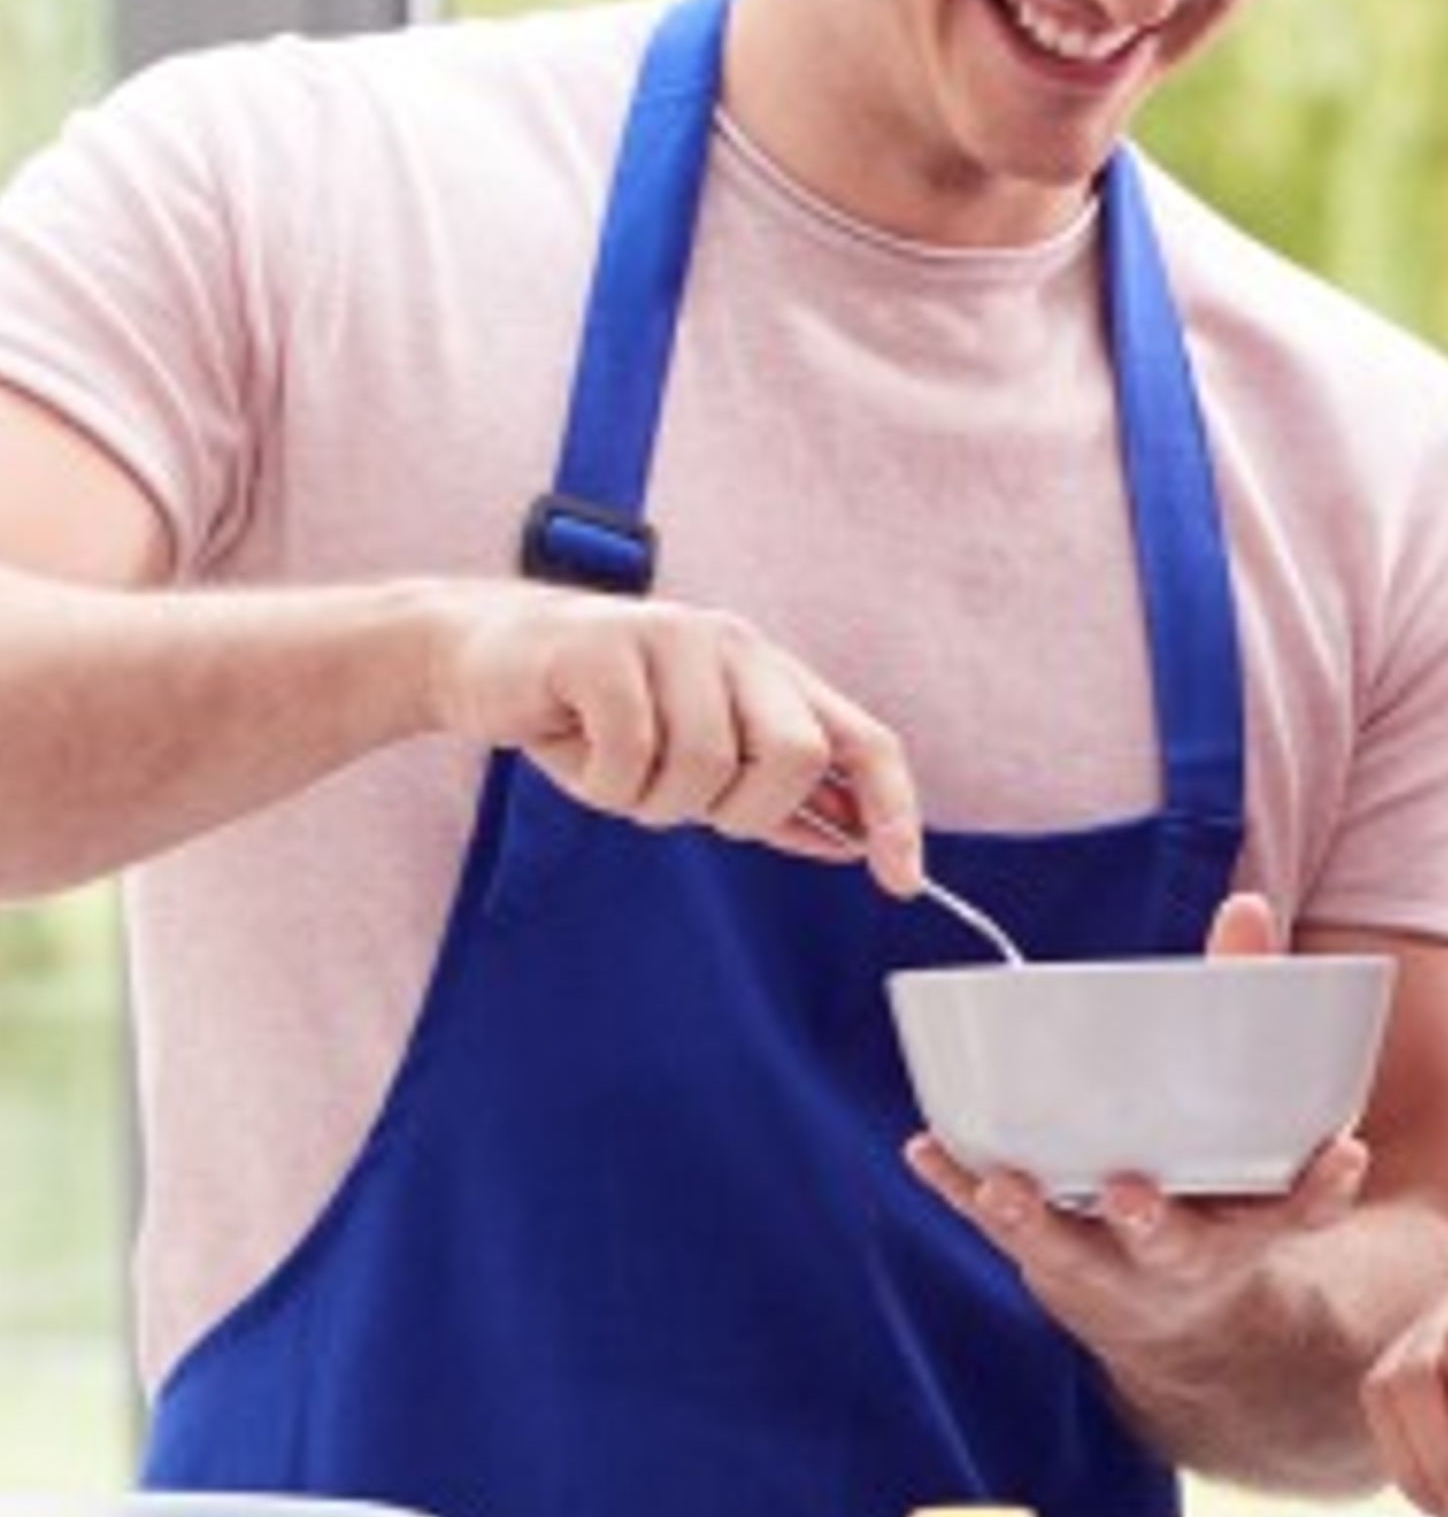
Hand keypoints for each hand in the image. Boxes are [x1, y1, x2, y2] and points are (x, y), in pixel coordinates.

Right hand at [426, 581, 921, 879]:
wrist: (476, 655)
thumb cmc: (593, 714)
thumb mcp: (692, 758)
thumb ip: (772, 796)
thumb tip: (852, 841)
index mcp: (770, 674)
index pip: (865, 740)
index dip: (895, 812)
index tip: (903, 880)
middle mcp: (733, 646)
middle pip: (795, 756)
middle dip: (745, 811)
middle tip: (684, 805)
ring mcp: (670, 636)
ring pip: (707, 764)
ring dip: (656, 801)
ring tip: (618, 770)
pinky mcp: (602, 646)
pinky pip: (632, 754)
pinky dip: (606, 785)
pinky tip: (579, 752)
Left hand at [902, 890, 1371, 1359]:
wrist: (1168, 1309)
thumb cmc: (1213, 1181)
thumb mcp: (1246, 1119)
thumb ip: (1247, 1012)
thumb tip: (1244, 908)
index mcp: (1254, 1219)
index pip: (1305, 1210)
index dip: (1327, 1187)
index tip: (1345, 1155)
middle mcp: (1188, 1255)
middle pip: (1174, 1246)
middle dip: (1151, 1222)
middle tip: (1130, 1195)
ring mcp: (1112, 1267)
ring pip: (1073, 1252)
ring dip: (1035, 1221)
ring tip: (1004, 1186)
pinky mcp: (1047, 1259)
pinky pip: (1000, 1228)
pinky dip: (961, 1188)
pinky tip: (926, 1149)